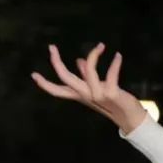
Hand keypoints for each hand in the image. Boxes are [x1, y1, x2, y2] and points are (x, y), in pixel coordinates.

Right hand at [31, 43, 146, 133]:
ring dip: (94, 56)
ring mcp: (97, 95)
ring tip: (101, 45)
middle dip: (56, 62)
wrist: (129, 117)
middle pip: (65, 78)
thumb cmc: (112, 101)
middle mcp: (85, 95)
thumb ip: (86, 75)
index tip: (33, 74)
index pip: (57, 90)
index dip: (44, 84)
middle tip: (51, 47)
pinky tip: (118, 56)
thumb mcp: (96, 87)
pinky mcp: (111, 94)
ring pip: (89, 72)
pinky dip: (114, 64)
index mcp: (79, 95)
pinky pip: (111, 75)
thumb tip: (78, 60)